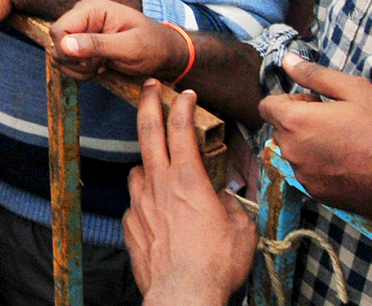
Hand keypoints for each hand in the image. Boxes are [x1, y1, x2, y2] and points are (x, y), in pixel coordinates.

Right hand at [50, 0, 188, 82]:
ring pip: (58, 54)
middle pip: (55, 42)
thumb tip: (65, 45)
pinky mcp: (81, 42)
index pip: (58, 30)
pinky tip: (97, 68)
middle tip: (98, 67)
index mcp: (92, 8)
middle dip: (74, 62)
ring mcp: (80, 28)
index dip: (69, 52)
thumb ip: (97, 45)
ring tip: (100, 67)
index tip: (92, 63)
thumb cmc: (153, 46)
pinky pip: (66, 60)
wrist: (164, 53)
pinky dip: (79, 71)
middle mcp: (82, 15)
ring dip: (77, 69)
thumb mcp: (130, 47)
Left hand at [125, 81, 256, 305]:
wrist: (183, 293)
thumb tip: (225, 200)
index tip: (184, 93)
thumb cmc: (216, 264)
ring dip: (147, 164)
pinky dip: (144, 202)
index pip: (181, 129)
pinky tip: (157, 213)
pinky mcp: (130, 224)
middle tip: (147, 86)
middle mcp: (158, 184)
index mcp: (188, 180)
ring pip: (138, 169)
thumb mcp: (241, 229)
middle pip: (148, 132)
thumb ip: (232, 205)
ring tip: (160, 170)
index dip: (182, 105)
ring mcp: (140, 203)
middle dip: (148, 103)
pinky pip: (135, 204)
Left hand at [260, 54, 371, 222]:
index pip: (266, 106)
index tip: (314, 102)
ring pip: (293, 151)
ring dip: (307, 143)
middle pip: (279, 128)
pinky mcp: (315, 193)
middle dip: (298, 120)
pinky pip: (306, 172)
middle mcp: (291, 151)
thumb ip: (314, 74)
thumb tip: (287, 60)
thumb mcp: (355, 90)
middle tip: (333, 120)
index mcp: (295, 122)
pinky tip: (347, 162)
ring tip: (343, 142)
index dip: (287, 100)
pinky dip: (318, 165)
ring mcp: (302, 175)